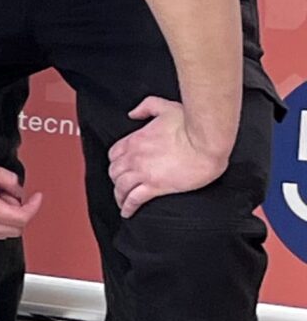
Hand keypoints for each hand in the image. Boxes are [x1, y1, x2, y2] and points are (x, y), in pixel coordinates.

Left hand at [108, 95, 227, 216]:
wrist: (207, 142)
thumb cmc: (190, 125)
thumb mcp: (164, 107)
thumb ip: (146, 107)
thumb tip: (133, 113)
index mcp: (135, 139)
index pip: (114, 154)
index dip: (116, 162)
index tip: (120, 167)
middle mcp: (134, 157)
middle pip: (115, 171)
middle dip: (115, 179)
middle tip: (120, 186)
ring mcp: (144, 172)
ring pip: (121, 187)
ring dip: (119, 195)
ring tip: (121, 202)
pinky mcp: (156, 186)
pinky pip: (135, 199)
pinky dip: (128, 207)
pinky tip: (127, 212)